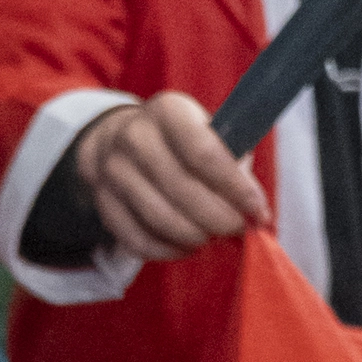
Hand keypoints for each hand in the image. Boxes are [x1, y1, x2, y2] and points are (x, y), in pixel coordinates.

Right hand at [67, 93, 267, 260]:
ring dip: (194, 236)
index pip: (204, 153)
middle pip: (183, 190)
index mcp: (169, 111)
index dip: (235, 188)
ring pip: (160, 218)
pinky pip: (138, 239)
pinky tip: (186, 246)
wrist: (120, 140)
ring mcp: (114, 169)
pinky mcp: (103, 201)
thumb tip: (252, 207)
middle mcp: (135, 135)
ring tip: (211, 236)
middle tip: (236, 228)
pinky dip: (168, 250)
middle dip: (218, 218)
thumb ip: (235, 164)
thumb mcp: (211, 133)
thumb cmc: (182, 142)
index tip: (258, 211)